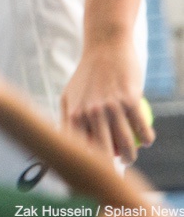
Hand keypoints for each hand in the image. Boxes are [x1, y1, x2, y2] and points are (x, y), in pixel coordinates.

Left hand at [61, 38, 153, 164]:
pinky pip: (143, 130)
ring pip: (127, 146)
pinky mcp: (130, 100)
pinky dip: (147, 138)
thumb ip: (68, 121)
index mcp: (75, 113)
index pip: (81, 150)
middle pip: (104, 154)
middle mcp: (91, 112)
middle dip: (111, 169)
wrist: (105, 46)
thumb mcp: (69, 94)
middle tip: (116, 168)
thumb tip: (69, 148)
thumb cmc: (86, 74)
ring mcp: (111, 106)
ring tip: (129, 157)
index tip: (94, 170)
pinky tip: (146, 139)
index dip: (87, 165)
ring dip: (131, 157)